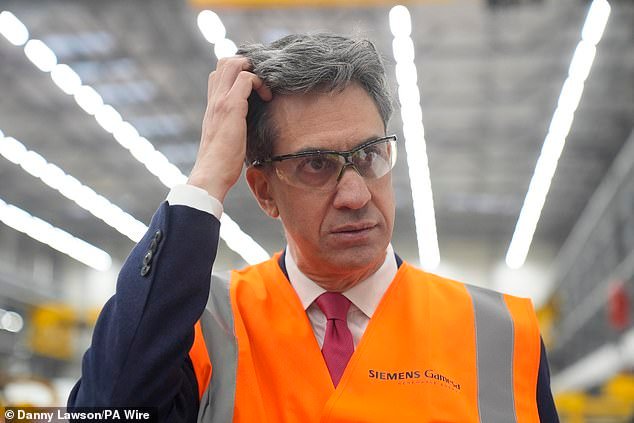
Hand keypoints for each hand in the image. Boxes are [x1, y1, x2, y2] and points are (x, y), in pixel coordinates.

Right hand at [187, 56, 271, 201]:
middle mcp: (214, 99)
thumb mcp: (226, 138)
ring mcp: (221, 101)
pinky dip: (260, 82)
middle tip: (262, 83)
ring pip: (234, 64)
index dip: (238, 72)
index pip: (219, 74)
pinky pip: (247, 79)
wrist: (211, 173)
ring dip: (254, 70)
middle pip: (225, 62)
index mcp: (213, 106)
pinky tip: (267, 98)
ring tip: (264, 89)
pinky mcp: (231, 107)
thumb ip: (233, 126)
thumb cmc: (221, 163)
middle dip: (247, 65)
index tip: (254, 86)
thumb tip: (247, 127)